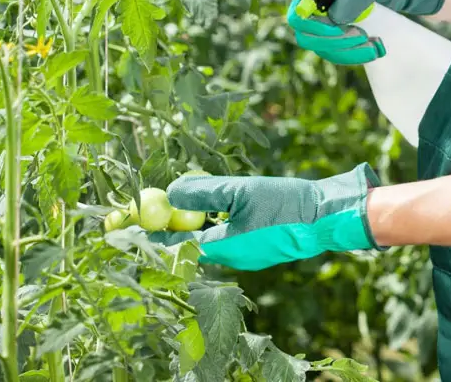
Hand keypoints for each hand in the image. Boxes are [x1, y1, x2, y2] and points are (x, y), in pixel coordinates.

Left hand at [148, 164, 382, 270]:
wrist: (324, 217)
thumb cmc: (284, 204)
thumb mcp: (240, 191)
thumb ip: (203, 192)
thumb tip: (170, 192)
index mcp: (222, 248)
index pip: (174, 246)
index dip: (149, 234)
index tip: (125, 224)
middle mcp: (230, 258)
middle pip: (187, 246)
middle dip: (165, 229)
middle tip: (147, 211)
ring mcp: (244, 255)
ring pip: (206, 242)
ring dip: (189, 227)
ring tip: (175, 207)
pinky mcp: (256, 249)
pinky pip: (224, 240)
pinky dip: (211, 226)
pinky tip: (215, 210)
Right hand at [286, 0, 448, 64]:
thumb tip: (336, 18)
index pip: (299, 14)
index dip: (315, 28)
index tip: (343, 29)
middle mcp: (314, 0)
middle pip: (306, 35)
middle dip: (335, 43)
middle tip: (365, 38)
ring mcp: (324, 17)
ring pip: (322, 48)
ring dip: (347, 53)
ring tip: (376, 46)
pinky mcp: (336, 30)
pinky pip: (335, 51)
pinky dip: (354, 55)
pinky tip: (375, 47)